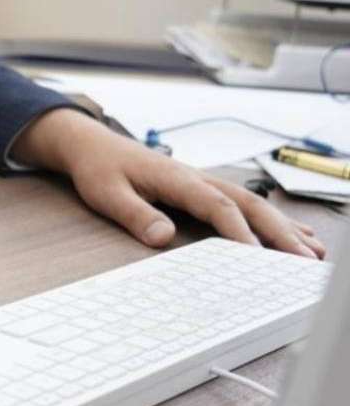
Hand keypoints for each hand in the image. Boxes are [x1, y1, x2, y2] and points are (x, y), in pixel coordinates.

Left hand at [12, 108, 325, 258]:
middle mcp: (197, 178)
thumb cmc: (99, 168)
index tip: (259, 256)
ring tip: (314, 252)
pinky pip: (242, 204)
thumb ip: (135, 214)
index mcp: (177, 179)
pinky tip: (292, 235)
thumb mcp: (107, 193)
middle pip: (248, 204)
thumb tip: (162, 237)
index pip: (218, 206)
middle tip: (304, 261)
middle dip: (279, 232)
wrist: (91, 144)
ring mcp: (202, 182)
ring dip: (283, 226)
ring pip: (252, 203)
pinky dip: (270, 220)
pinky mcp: (200, 188)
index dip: (240, 231)